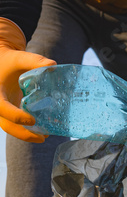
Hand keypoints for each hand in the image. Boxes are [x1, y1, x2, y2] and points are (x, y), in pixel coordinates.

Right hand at [0, 18, 55, 142]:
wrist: (1, 62)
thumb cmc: (8, 60)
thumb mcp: (18, 58)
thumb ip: (34, 61)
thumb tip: (53, 65)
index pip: (2, 109)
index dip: (16, 116)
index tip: (32, 120)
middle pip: (6, 125)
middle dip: (23, 134)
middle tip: (42, 138)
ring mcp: (2, 110)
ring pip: (11, 127)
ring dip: (27, 135)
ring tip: (45, 136)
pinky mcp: (9, 111)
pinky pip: (16, 124)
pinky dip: (28, 128)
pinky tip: (43, 130)